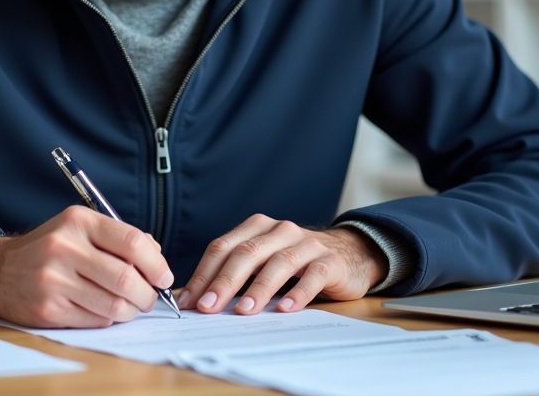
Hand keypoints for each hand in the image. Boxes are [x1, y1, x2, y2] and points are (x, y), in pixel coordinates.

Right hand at [0, 206, 174, 327]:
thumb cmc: (47, 249)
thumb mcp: (78, 228)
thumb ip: (118, 237)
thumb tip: (156, 256)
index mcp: (78, 222)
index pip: (132, 242)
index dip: (157, 264)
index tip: (164, 276)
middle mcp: (65, 248)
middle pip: (126, 278)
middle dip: (147, 294)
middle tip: (149, 297)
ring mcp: (55, 280)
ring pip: (114, 305)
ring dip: (131, 310)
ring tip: (129, 306)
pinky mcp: (49, 309)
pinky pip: (96, 320)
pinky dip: (108, 319)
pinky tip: (103, 310)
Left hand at [177, 215, 388, 314]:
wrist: (349, 254)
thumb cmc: (295, 264)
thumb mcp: (262, 263)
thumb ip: (232, 275)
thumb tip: (192, 299)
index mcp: (257, 228)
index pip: (223, 247)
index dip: (204, 274)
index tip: (189, 301)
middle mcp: (280, 230)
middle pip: (247, 253)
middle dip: (224, 281)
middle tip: (208, 307)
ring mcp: (307, 244)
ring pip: (279, 263)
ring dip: (259, 288)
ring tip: (244, 310)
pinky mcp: (331, 261)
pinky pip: (313, 275)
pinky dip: (298, 292)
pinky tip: (285, 309)